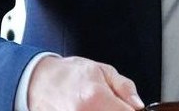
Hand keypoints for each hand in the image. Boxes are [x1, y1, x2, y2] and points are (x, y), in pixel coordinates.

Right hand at [27, 56, 144, 110]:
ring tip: (97, 106)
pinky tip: (89, 109)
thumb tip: (138, 105)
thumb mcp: (103, 71)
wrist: (40, 81)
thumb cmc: (70, 74)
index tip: (130, 107)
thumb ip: (124, 88)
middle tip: (111, 105)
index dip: (131, 110)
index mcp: (95, 97)